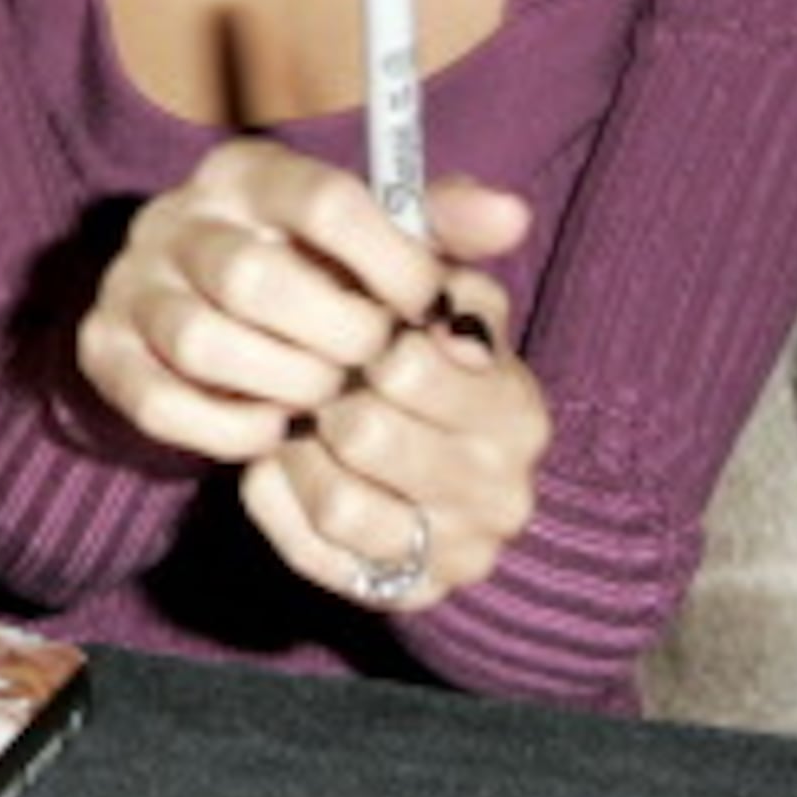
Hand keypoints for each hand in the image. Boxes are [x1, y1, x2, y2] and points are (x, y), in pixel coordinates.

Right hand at [77, 135, 455, 464]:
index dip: (389, 261)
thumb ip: (440, 225)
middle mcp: (172, 219)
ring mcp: (128, 286)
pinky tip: (273, 425)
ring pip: (203, 343)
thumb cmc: (310, 274)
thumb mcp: (373, 240)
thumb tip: (511, 217)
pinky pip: (164, 403)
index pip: (322, 199)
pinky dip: (230, 427)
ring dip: (285, 384)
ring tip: (328, 395)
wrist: (194, 316)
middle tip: (374, 363)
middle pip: (252, 279)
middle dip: (333, 337)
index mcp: (244, 174)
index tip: (423, 304)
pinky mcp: (103, 353)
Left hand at [241, 182, 548, 611]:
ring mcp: (454, 551)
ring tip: (300, 422)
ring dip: (300, 452)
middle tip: (318, 376)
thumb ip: (454, 235)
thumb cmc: (421, 348)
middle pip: (367, 434)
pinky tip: (282, 466)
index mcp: (517, 409)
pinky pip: (308, 548)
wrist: (421, 449)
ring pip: (337, 501)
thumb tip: (505, 206)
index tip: (356, 329)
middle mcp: (500, 493)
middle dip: (327, 395)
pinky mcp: (400, 590)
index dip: (362, 340)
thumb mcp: (438, 281)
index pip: (413, 367)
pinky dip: (279, 501)